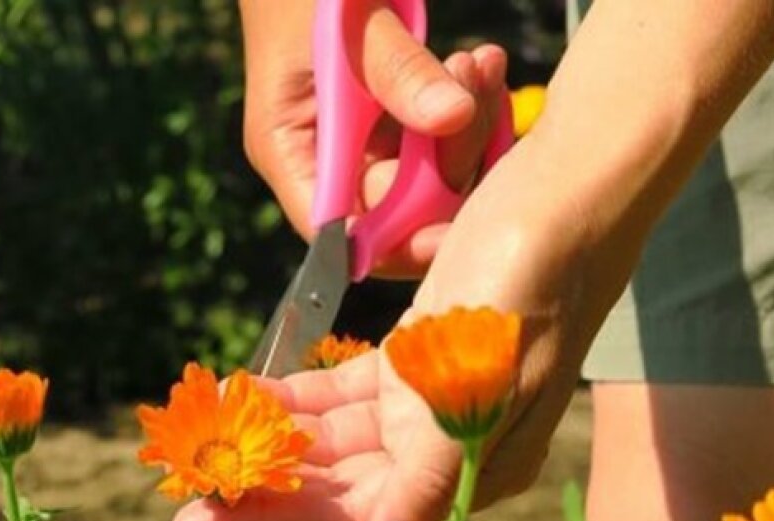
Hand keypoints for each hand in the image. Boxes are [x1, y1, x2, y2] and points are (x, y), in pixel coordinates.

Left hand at [173, 139, 607, 520]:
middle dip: (259, 484)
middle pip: (337, 483)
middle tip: (178, 487)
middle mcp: (446, 450)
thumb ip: (429, 480)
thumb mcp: (476, 390)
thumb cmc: (525, 290)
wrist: (564, 196)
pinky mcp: (416, 358)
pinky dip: (299, 393)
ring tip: (201, 439)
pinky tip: (249, 391)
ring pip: (334, 439)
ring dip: (272, 439)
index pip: (355, 516)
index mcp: (467, 472)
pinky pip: (344, 391)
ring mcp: (429, 404)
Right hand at [238, 0, 508, 278]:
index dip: (397, 245)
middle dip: (449, 162)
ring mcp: (364, 142)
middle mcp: (326, 161)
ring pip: (432, 176)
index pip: (343, 238)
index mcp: (290, 152)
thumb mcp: (351, 20)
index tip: (455, 229)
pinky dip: (471, 107)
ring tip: (480, 62)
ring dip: (469, 126)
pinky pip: (444, 140)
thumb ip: (398, 71)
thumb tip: (451, 117)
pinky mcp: (396, 119)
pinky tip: (483, 65)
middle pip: (400, 211)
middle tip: (474, 84)